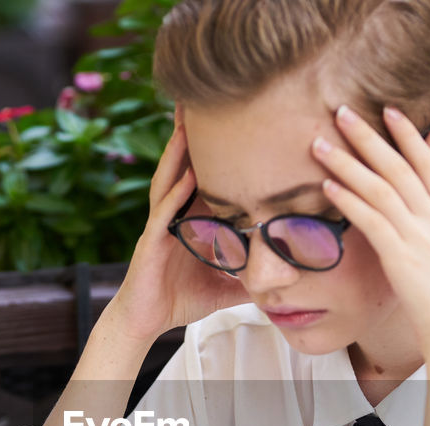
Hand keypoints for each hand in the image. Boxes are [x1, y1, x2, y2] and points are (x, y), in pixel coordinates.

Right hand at [105, 107, 250, 343]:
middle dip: (193, 136)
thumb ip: (251, 278)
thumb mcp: (225, 287)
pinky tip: (186, 177)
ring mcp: (161, 225)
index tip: (240, 125)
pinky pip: (164, 213)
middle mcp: (175, 215)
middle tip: (205, 100)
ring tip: (187, 123)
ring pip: (170, 180)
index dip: (221, 154)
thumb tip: (284, 279)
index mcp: (191, 220)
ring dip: (178, 153)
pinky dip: (175, 194)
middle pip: (185, 167)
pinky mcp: (152, 242)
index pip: (208, 179)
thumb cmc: (179, 300)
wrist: (145, 321)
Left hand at [312, 105, 429, 379]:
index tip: (389, 111)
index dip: (408, 136)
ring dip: (347, 161)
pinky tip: (327, 185)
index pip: (429, 164)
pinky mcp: (402, 256)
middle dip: (368, 135)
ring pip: (380, 186)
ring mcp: (420, 236)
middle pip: (398, 166)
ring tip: (320, 143)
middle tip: (342, 111)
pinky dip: (348, 199)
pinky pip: (371, 219)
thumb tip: (424, 233)